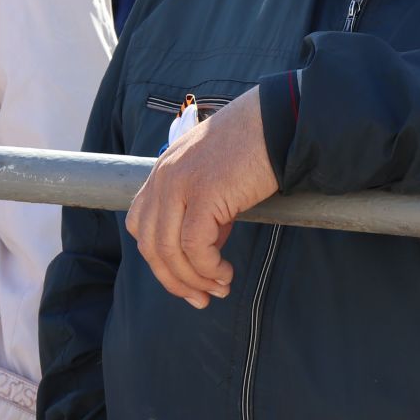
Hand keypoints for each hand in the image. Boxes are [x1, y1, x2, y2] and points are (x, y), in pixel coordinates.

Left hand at [126, 87, 277, 309]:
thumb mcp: (215, 178)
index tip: (186, 281)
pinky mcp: (204, 192)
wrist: (277, 120)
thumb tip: (205, 249)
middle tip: (201, 299)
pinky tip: (225, 273)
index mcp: (163, 171)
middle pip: (150, 244)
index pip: (142, 225)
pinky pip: (195, 246)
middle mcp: (163, 177)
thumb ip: (202, 209)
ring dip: (193, 279)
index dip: (160, 260)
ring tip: (218, 289)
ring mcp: (180, 183)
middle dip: (174, 279)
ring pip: (169, 250)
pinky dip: (208, 269)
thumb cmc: (253, 146)